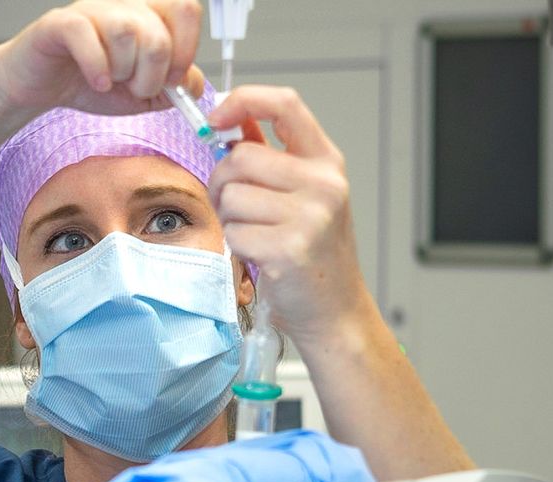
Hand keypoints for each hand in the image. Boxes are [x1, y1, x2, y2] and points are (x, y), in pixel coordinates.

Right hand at [0, 0, 206, 116]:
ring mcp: (91, 10)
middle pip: (158, 32)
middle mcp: (122, 4)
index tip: (172, 79)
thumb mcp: (143, 93)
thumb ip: (175, 88)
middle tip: (136, 88)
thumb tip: (195, 84)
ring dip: (123, 71)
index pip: (185, 10)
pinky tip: (96, 82)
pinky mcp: (60, 23)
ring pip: (126, 31)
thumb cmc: (91, 82)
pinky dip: (97, 68)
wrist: (42, 86)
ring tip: (111, 82)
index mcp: (147, 13)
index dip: (186, 50)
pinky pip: (87, 36)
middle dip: (153, 74)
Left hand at [206, 86, 373, 344]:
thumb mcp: (304, 194)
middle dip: (223, 181)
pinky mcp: (288, 249)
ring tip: (256, 234)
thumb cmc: (314, 253)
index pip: (284, 104)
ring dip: (230, 218)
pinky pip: (234, 232)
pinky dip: (237, 246)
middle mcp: (324, 184)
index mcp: (326, 162)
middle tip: (237, 205)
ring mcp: (309, 217)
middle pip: (241, 157)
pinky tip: (260, 255)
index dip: (243, 100)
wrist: (335, 310)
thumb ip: (271, 155)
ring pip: (231, 196)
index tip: (218, 116)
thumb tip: (231, 122)